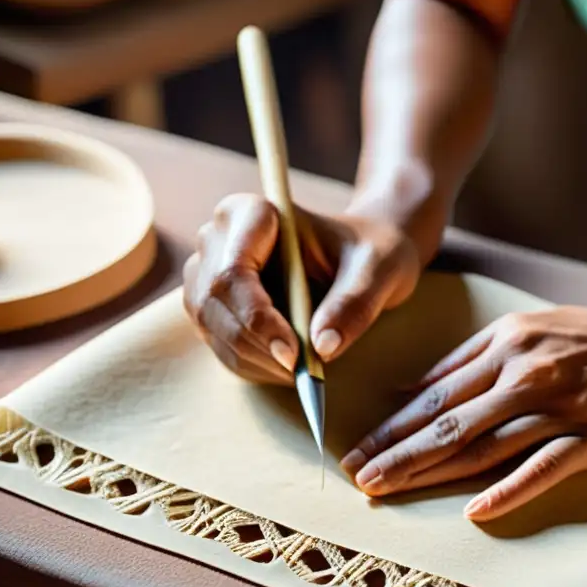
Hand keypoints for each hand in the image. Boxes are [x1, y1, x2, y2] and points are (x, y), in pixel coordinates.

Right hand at [183, 193, 421, 383]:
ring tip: (302, 373)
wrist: (363, 258)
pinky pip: (220, 344)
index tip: (295, 353)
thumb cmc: (370, 251)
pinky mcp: (213, 308)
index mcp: (250, 213)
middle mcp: (218, 239)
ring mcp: (208, 275)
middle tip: (301, 373)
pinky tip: (288, 371)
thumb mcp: (378, 269)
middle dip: (257, 345)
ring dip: (255, 360)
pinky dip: (252, 366)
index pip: (234, 270)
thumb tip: (323, 347)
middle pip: (216, 301)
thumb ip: (354, 302)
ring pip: (213, 327)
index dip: (257, 315)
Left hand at [339, 299, 586, 520]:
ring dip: (430, 471)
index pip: (435, 394)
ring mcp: (559, 406)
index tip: (355, 451)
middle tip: (357, 479)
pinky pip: (545, 466)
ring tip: (388, 491)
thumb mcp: (526, 328)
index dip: (391, 426)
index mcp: (505, 345)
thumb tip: (410, 389)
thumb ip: (468, 359)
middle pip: (447, 421)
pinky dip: (509, 489)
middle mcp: (524, 373)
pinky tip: (475, 511)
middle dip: (395, 452)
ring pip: (483, 445)